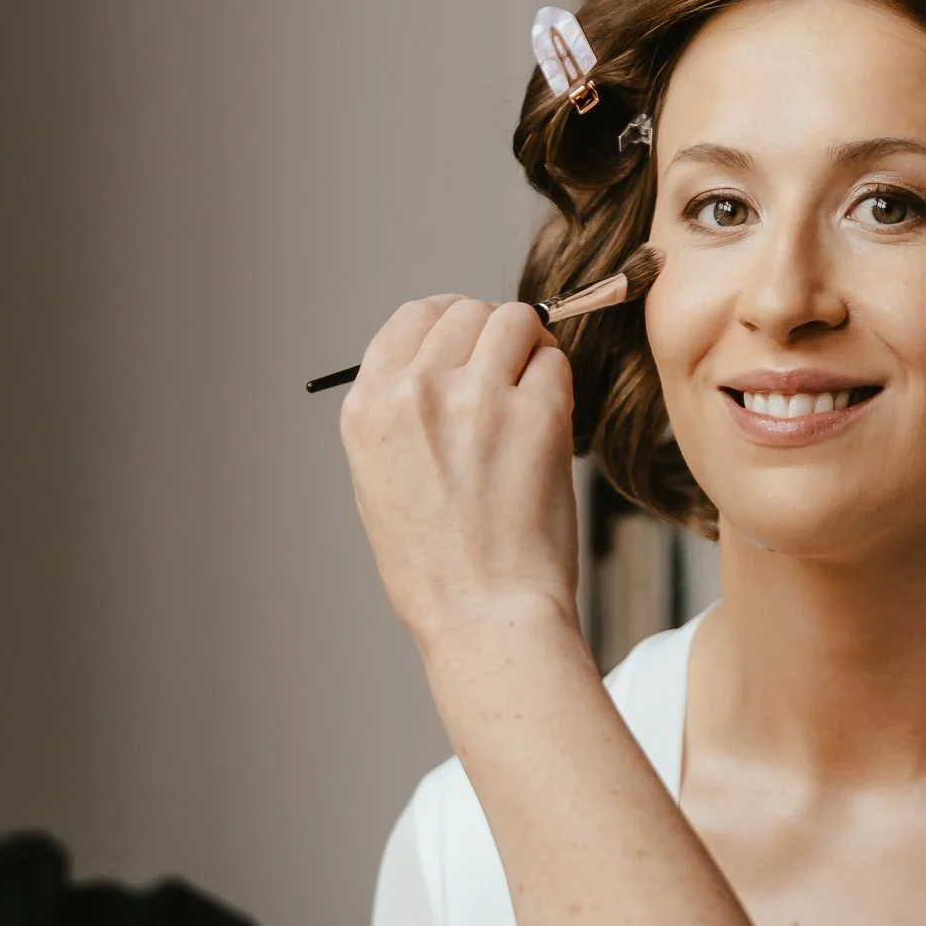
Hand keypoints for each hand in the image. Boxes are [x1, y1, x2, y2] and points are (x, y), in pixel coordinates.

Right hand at [341, 294, 581, 682]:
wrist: (483, 614)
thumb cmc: (437, 566)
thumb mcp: (381, 482)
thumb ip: (401, 414)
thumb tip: (444, 362)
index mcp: (368, 407)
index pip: (412, 318)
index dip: (449, 322)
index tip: (469, 342)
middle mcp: (415, 392)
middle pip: (466, 311)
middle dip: (492, 334)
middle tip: (508, 373)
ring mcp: (477, 399)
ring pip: (515, 322)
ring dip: (529, 349)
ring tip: (530, 394)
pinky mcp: (535, 415)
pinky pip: (554, 363)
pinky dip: (557, 383)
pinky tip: (549, 423)